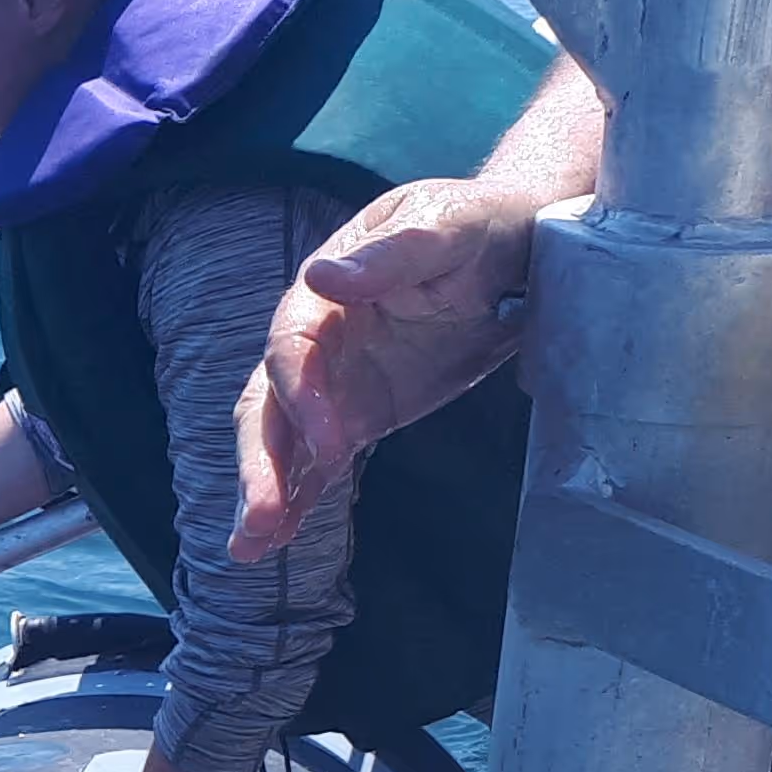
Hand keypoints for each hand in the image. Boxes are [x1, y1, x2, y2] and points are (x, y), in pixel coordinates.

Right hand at [230, 176, 547, 560]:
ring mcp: (338, 382)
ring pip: (283, 439)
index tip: (331, 445)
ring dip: (266, 490)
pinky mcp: (362, 414)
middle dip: (260, 462)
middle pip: (268, 403)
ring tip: (250, 546)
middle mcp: (318, 340)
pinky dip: (298, 497)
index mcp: (327, 291)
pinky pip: (319, 460)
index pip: (291, 347)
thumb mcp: (444, 228)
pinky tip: (277, 541)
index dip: (303, 398)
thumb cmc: (480, 225)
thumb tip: (323, 277)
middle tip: (262, 518)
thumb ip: (391, 256)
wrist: (521, 246)